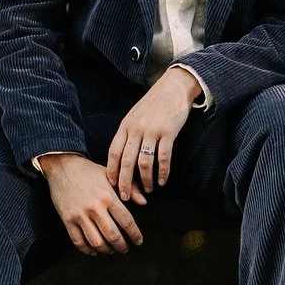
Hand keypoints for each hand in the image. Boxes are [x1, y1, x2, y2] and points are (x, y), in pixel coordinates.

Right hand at [39, 153, 142, 255]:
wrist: (62, 167)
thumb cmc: (88, 171)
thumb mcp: (111, 175)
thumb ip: (130, 188)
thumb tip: (144, 202)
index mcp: (108, 196)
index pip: (126, 221)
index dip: (135, 234)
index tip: (138, 241)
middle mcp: (95, 207)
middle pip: (112, 235)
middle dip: (122, 246)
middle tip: (126, 249)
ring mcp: (80, 215)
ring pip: (96, 242)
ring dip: (106, 250)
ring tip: (111, 250)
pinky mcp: (67, 220)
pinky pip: (78, 241)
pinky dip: (87, 250)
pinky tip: (94, 251)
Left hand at [105, 66, 197, 201]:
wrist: (173, 88)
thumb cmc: (154, 104)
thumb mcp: (134, 116)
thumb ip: (128, 134)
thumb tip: (122, 157)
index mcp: (125, 126)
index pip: (113, 153)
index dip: (112, 171)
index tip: (112, 185)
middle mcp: (136, 129)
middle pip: (126, 162)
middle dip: (125, 182)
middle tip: (126, 197)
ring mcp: (151, 131)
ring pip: (144, 163)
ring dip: (145, 180)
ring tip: (147, 190)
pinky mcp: (168, 132)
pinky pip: (163, 157)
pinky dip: (162, 172)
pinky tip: (162, 181)